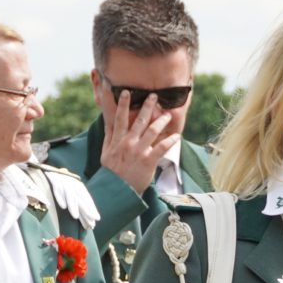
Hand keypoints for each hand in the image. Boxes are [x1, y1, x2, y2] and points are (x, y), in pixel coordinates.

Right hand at [98, 83, 177, 197]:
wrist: (116, 190)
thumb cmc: (111, 172)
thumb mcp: (105, 153)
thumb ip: (109, 137)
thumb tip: (108, 121)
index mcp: (117, 140)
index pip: (119, 118)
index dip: (122, 104)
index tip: (127, 92)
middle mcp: (128, 143)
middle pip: (139, 120)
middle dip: (148, 107)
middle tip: (154, 96)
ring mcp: (138, 151)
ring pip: (152, 131)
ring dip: (161, 121)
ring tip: (168, 115)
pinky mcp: (148, 161)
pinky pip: (162, 148)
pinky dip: (170, 141)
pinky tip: (177, 136)